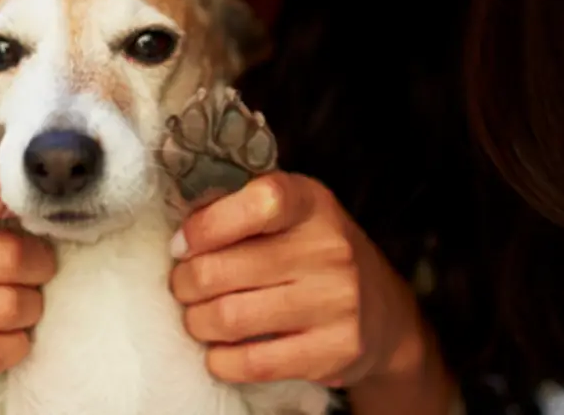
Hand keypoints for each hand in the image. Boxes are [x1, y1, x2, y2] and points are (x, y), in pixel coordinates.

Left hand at [169, 172, 428, 388]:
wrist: (382, 310)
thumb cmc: (312, 252)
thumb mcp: (286, 213)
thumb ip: (235, 210)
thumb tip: (182, 235)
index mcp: (310, 202)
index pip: (258, 203)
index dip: (205, 226)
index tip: (182, 245)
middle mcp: (329, 249)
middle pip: (222, 269)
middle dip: (185, 282)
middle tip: (183, 287)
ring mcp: (336, 302)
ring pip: (230, 317)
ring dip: (197, 322)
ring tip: (198, 317)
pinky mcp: (335, 350)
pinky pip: (254, 362)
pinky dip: (221, 360)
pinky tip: (219, 350)